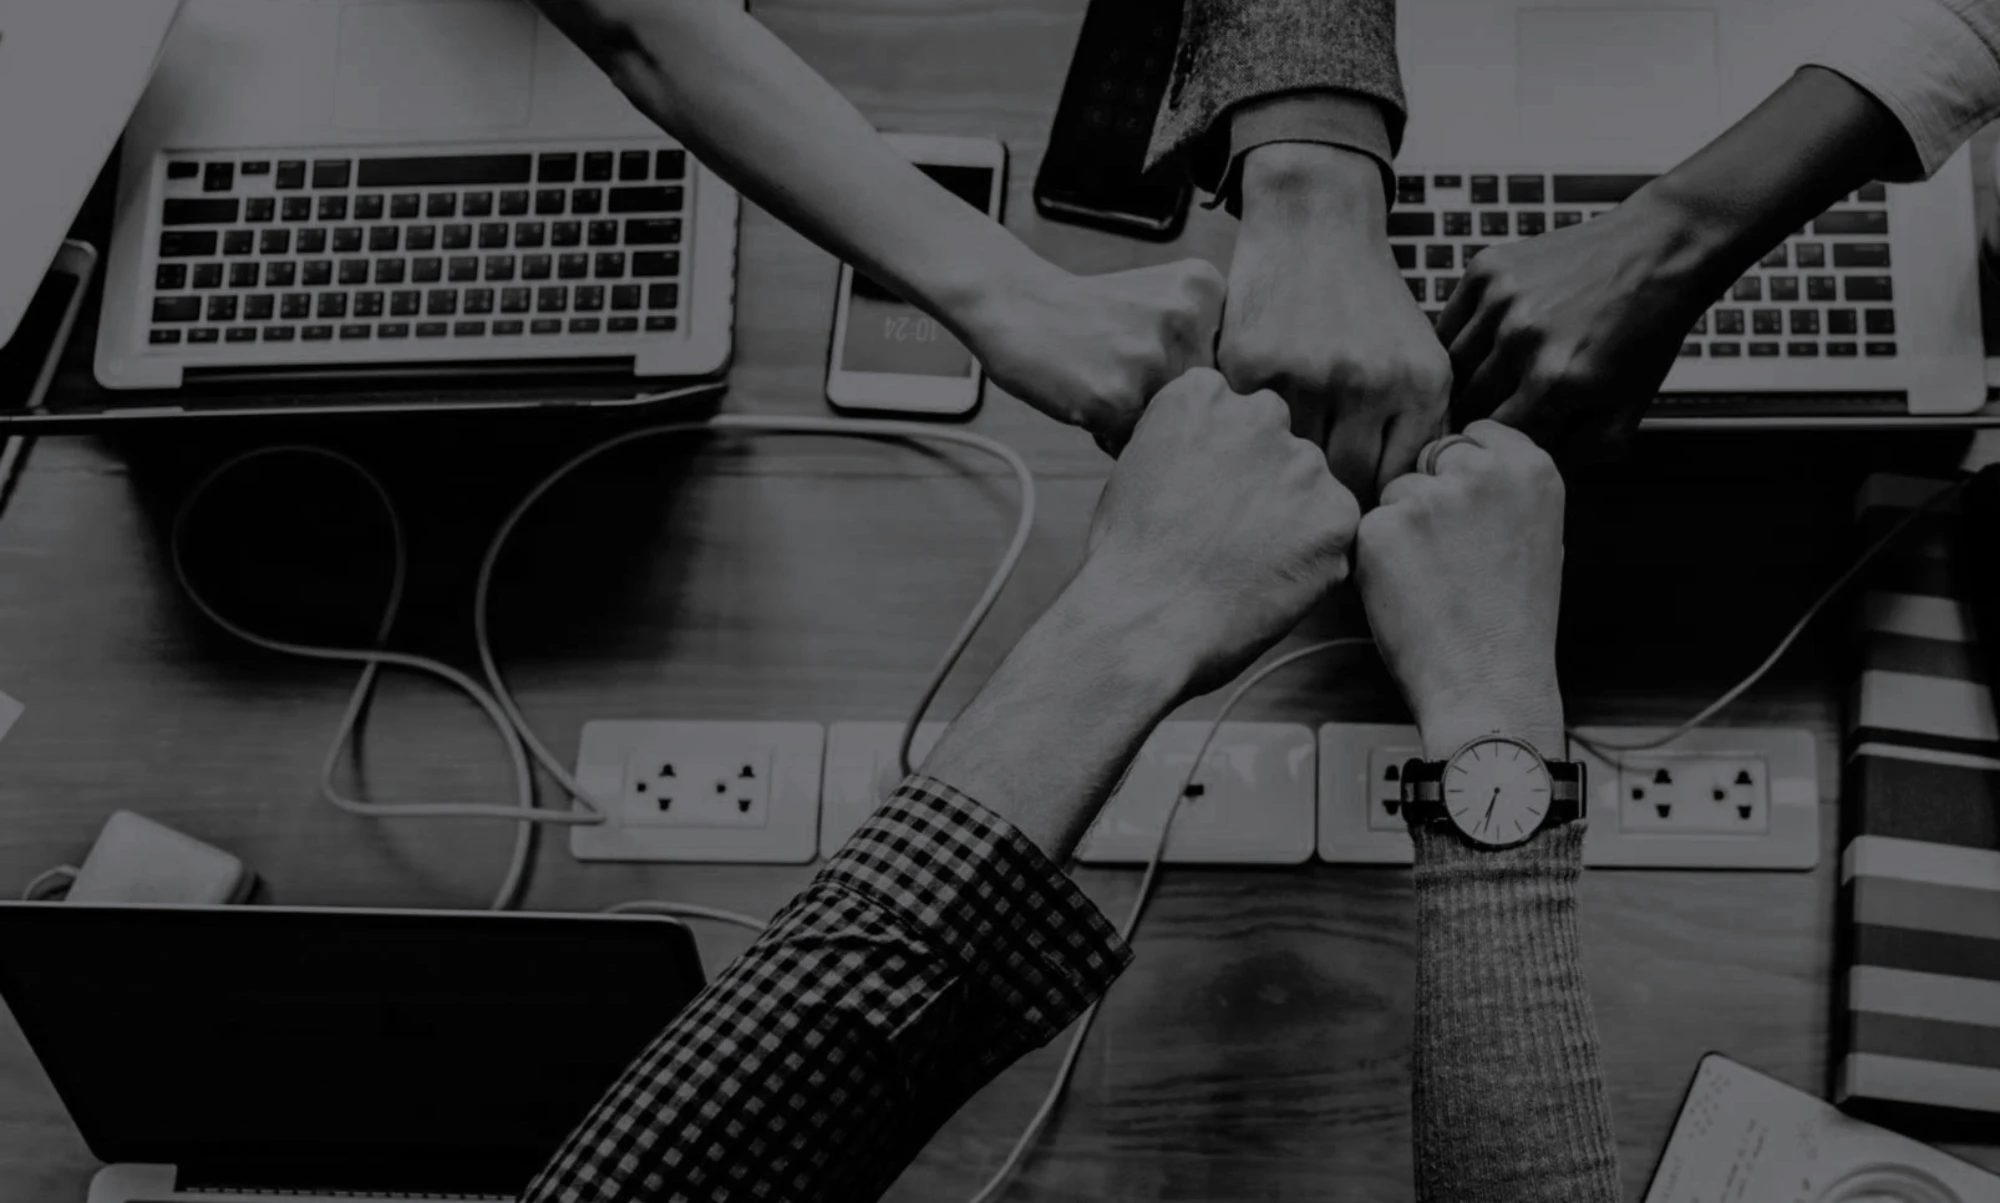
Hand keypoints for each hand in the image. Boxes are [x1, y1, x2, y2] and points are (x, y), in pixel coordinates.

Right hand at [965, 258, 1224, 452]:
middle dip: (1170, 403)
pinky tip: (1087, 397)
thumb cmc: (1090, 313)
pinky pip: (1133, 443)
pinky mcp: (1117, 396)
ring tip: (1105, 384)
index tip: (1158, 362)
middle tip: (1125, 373)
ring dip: (1140, 421)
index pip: (1232, 368)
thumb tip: (1243, 415)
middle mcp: (1186, 319)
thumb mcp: (1162, 298)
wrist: (1015, 304)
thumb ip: (1206, 338)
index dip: (1194, 380)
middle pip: (1206, 400)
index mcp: (1206, 289)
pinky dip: (1110, 434)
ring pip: (1172, 424)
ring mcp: (1152, 358)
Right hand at [1077, 367, 1360, 695]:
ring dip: (1289, 519)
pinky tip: (1266, 582)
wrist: (1144, 620)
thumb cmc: (1128, 556)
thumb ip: (1189, 442)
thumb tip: (1218, 454)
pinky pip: (1333, 532)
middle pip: (1276, 444)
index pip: (1233, 414)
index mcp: (1204, 394)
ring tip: (1243, 565)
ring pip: (1309, 487)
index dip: (1219, 461)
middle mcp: (1260, 414)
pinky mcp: (1336, 515)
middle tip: (1226, 535)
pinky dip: (1311, 559)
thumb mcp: (1138, 467)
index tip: (1201, 496)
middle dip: (1260, 482)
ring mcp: (1304, 464)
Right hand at [1220, 144, 1451, 501]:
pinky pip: (1249, 430)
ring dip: (1284, 470)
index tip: (1354, 510)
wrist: (1315, 223)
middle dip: (1330, 497)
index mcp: (1419, 383)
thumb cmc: (1368, 302)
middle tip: (1312, 503)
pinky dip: (1249, 436)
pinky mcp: (1251, 364)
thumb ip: (1416, 429)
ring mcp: (1306, 373)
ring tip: (1278, 474)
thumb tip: (1402, 511)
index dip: (1374, 505)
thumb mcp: (1417, 356)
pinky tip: (1250, 432)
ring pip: (1292, 463)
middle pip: (1346, 484)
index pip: (1395, 482)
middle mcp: (1368, 380)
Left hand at [1356, 420, 1565, 757]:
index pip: (1477, 433)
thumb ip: (1503, 487)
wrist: (1489, 681)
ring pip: (1396, 493)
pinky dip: (1377, 558)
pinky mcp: (1382, 527)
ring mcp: (1429, 497)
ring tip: (1435, 580)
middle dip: (1431, 494)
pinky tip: (1409, 593)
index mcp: (1530, 468)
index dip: (1465, 472)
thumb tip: (1460, 456)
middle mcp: (1481, 471)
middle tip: (1451, 556)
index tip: (1470, 510)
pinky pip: (1368, 528)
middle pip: (1431, 457)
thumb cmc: (1512, 619)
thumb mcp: (1536, 534)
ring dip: (1402, 527)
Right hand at [1437, 190, 1725, 459]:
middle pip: (1468, 404)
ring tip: (1488, 382)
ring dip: (1464, 381)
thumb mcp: (1629, 404)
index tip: (1504, 444)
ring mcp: (1501, 301)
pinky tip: (1483, 345)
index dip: (1502, 445)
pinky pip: (1449, 324)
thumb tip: (1535, 470)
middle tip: (1493, 415)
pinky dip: (1457, 341)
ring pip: (1451, 367)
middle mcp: (1523, 339)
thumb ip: (1583, 450)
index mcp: (1558, 381)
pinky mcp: (1488, 270)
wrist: (1659, 248)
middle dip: (1480, 416)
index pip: (1500, 438)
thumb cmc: (1647, 328)